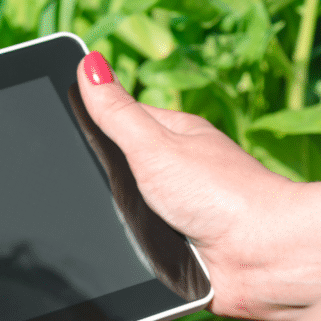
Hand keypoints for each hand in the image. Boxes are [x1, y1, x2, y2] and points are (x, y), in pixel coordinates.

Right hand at [77, 53, 320, 320]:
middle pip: (114, 168)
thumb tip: (89, 62)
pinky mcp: (174, 245)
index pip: (115, 119)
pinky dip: (128, 249)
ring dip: (111, 221)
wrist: (263, 257)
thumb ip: (117, 111)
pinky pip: (134, 243)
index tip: (58, 132)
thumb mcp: (156, 146)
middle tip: (87, 189)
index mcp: (172, 135)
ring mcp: (175, 207)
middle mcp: (174, 169)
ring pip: (120, 209)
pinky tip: (127, 250)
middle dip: (97, 182)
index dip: (87, 124)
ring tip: (114, 224)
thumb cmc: (222, 194)